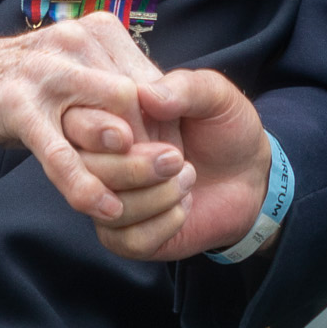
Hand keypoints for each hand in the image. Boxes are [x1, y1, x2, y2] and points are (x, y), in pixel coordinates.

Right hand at [0, 17, 162, 221]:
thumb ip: (113, 86)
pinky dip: (83, 183)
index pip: (149, 80)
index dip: (164, 123)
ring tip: (151, 194)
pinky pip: (59, 151)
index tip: (170, 158)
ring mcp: (44, 71)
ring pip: (106, 123)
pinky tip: (104, 207)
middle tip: (164, 181)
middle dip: (151, 144)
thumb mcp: (72, 76)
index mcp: (95, 30)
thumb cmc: (18, 87)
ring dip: (130, 164)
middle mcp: (74, 41)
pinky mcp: (15, 104)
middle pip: (135, 101)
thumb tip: (162, 109)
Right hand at [58, 67, 272, 260]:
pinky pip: (126, 240)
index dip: (96, 128)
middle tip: (176, 158)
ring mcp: (112, 200)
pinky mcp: (128, 236)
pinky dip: (161, 225)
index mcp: (114, 117)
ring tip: (188, 177)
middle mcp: (104, 158)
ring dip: (154, 197)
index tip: (131, 133)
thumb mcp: (216, 97)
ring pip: (105, 208)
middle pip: (85, 169)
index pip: (75, 121)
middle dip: (131, 167)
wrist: (251, 176)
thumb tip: (146, 94)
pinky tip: (184, 207)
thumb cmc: (225, 129)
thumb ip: (186, 87)